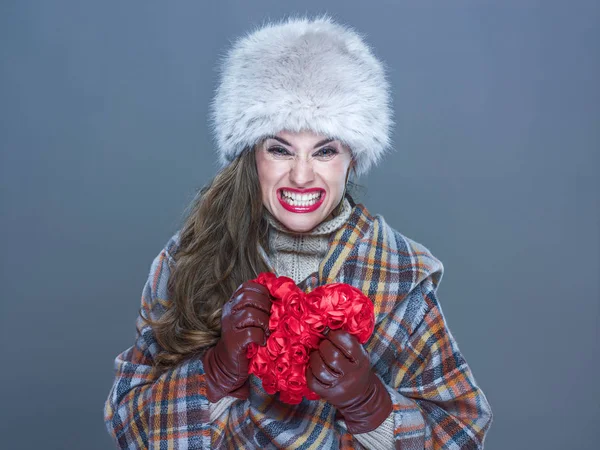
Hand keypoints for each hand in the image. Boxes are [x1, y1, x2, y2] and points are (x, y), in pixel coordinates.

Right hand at [202, 281, 271, 402]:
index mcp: (234, 303)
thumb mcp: (250, 320)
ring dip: (264, 322)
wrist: (227, 365)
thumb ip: (259, 307)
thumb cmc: (244, 341)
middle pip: (249, 297)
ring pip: (250, 314)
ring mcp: (230, 325)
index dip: (263, 291)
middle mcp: (229, 311)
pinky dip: (260, 337)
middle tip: (271, 318)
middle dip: (265, 305)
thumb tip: (280, 297)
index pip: (248, 286)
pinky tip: (262, 342)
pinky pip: (251, 333)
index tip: (270, 301)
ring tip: (267, 331)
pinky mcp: (233, 341)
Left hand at [306, 329, 392, 433]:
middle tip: (323, 344)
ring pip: (320, 369)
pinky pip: (313, 381)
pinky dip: (309, 371)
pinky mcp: (327, 394)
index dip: (336, 335)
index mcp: (361, 360)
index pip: (349, 345)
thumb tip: (327, 327)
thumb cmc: (356, 369)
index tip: (331, 334)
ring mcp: (339, 386)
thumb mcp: (360, 355)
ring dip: (314, 358)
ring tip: (316, 355)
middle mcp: (351, 374)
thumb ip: (348, 343)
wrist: (360, 397)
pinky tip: (312, 367)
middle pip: (333, 356)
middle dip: (324, 346)